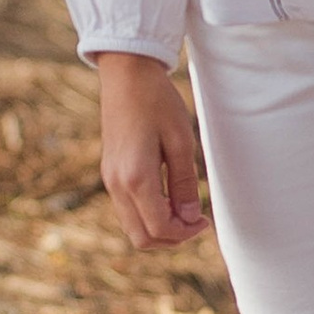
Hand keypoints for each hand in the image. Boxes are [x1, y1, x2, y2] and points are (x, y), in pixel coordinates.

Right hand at [96, 53, 207, 249]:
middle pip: (142, 238)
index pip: (160, 228)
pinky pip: (127, 210)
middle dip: (171, 238)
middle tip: (195, 220)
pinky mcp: (110, 173)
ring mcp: (110, 180)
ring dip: (159, 228)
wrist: (126, 75)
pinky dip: (148, 215)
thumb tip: (189, 218)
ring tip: (183, 208)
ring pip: (132, 228)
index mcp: (136, 178)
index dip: (185, 234)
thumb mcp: (180, 141)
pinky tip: (167, 197)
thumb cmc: (157, 102)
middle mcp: (117, 184)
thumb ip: (183, 183)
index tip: (204, 221)